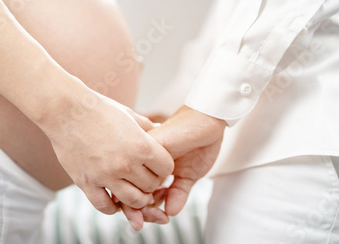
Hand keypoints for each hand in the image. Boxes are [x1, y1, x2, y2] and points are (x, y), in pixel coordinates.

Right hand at [42, 85, 174, 214]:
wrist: (65, 110)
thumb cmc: (99, 109)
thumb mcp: (130, 115)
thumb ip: (148, 127)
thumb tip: (163, 129)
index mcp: (141, 145)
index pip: (166, 169)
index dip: (163, 168)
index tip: (156, 165)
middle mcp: (126, 163)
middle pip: (151, 186)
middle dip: (151, 183)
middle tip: (144, 178)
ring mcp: (105, 175)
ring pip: (133, 201)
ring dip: (136, 199)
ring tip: (133, 192)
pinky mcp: (86, 183)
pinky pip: (105, 206)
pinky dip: (112, 207)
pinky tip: (113, 199)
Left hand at [120, 105, 224, 227]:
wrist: (207, 120)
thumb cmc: (198, 144)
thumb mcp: (189, 176)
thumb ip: (178, 193)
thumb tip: (170, 214)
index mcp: (146, 166)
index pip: (136, 192)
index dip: (144, 210)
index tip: (160, 218)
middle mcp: (140, 159)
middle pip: (130, 191)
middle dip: (143, 212)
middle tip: (160, 219)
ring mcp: (142, 152)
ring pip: (133, 185)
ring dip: (147, 206)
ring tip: (161, 214)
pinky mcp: (149, 146)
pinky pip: (144, 173)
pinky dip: (152, 190)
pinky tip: (161, 194)